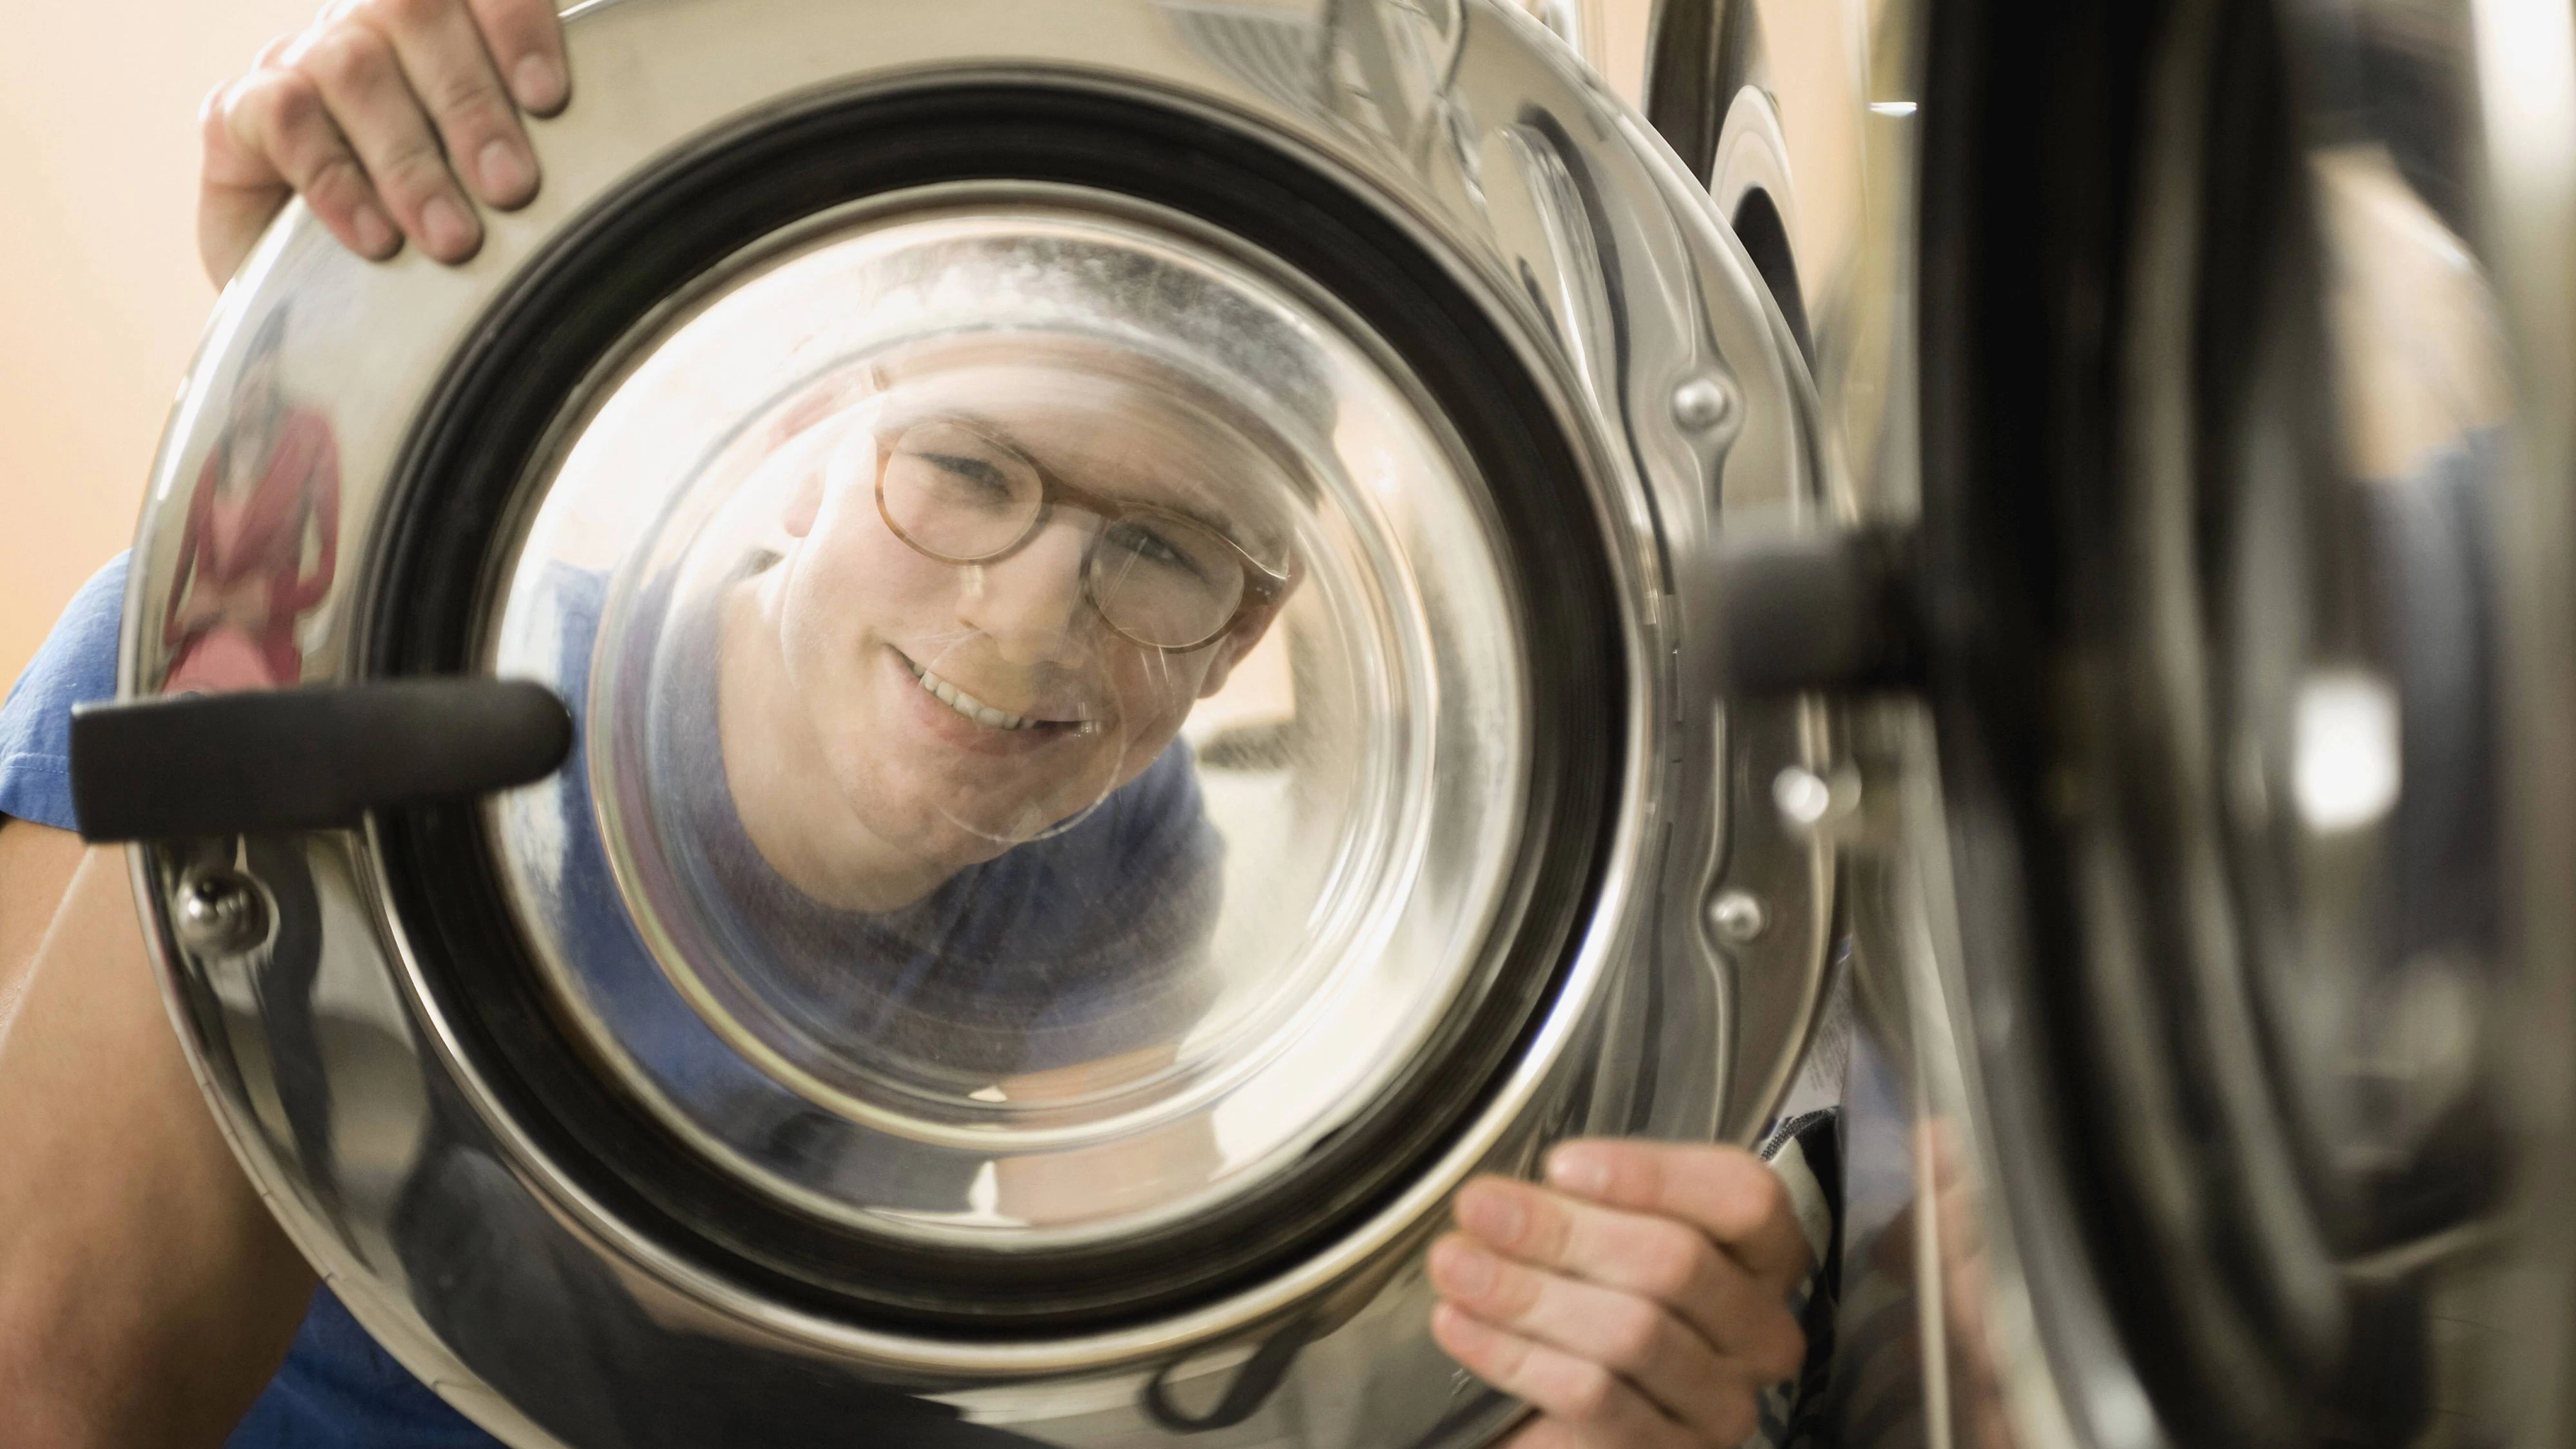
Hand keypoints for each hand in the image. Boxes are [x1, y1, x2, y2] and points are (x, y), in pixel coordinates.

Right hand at [198, 0, 570, 283]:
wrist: (327, 305)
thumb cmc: (437, 237)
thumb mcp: (498, 189)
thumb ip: (540, 146)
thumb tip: (615, 169)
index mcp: (442, 24)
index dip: (514, 23)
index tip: (551, 100)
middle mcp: (367, 25)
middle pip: (414, 13)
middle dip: (472, 106)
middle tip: (512, 189)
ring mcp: (300, 61)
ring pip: (353, 67)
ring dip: (410, 159)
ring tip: (454, 239)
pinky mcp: (236, 114)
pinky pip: (285, 117)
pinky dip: (338, 181)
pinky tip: (378, 240)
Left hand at [1429, 1139, 1810, 1448]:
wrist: (1596, 1393)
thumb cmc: (1611, 1285)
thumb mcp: (1621, 1229)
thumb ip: (1599, 1201)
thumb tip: (1524, 1191)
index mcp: (1767, 1253)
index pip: (1742, 1199)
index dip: (1651, 1176)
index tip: (1559, 1164)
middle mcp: (1761, 1331)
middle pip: (1675, 1263)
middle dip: (1562, 1232)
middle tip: (1478, 1208)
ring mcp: (1723, 1401)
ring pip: (1631, 1334)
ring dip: (1526, 1294)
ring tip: (1455, 1265)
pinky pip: (1591, 1400)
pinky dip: (1515, 1357)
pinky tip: (1460, 1324)